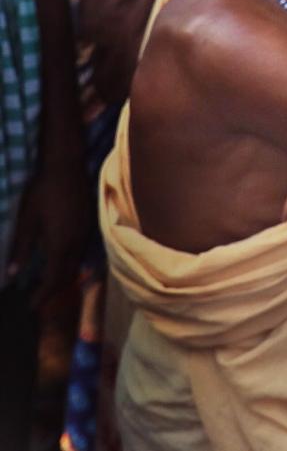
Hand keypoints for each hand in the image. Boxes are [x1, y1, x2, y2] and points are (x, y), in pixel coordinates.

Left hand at [7, 154, 89, 307]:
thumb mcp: (26, 220)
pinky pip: (81, 252)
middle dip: (54, 292)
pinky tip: (60, 262)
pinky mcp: (88, 224)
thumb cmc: (42, 191)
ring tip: (47, 286)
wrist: (66, 166)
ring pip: (77, 264)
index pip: (54, 278)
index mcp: (60, 243)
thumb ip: (21, 248)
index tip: (31, 307)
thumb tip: (11, 274)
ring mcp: (85, 232)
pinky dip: (70, 264)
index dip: (43, 295)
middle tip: (38, 302)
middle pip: (68, 275)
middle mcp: (76, 242)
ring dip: (63, 278)